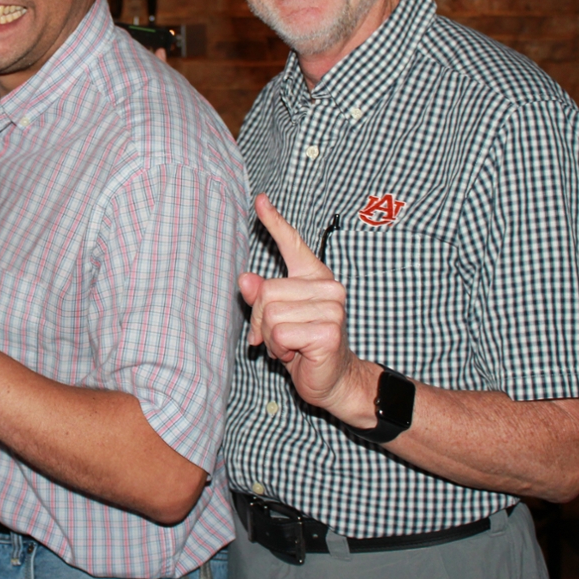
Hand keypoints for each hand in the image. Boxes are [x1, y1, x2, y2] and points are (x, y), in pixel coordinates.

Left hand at [239, 194, 376, 423]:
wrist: (332, 378)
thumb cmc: (302, 345)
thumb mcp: (274, 318)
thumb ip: (261, 296)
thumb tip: (246, 279)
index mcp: (313, 276)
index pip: (292, 243)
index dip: (274, 221)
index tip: (260, 200)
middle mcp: (327, 286)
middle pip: (266, 291)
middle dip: (261, 321)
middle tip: (277, 337)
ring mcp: (331, 307)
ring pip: (270, 313)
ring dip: (271, 337)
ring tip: (290, 345)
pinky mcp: (328, 330)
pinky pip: (280, 333)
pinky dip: (280, 349)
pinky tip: (297, 354)